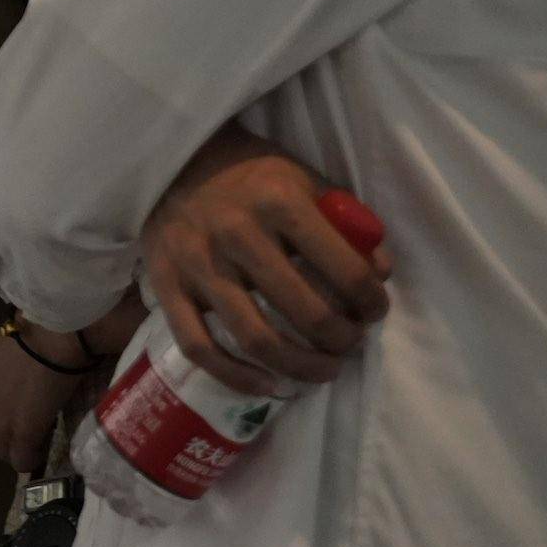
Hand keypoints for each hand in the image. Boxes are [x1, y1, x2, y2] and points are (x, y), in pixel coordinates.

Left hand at [0, 325, 91, 472]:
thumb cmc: (28, 334)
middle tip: (26, 430)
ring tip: (38, 439)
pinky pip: (22, 460)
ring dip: (19, 449)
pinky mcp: (21, 434)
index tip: (16, 413)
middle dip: (4, 438)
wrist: (49, 337)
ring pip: (3, 452)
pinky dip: (33, 459)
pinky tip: (43, 449)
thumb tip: (13, 386)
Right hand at [140, 127, 394, 396]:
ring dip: (301, 367)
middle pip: (305, 312)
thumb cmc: (249, 174)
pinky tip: (267, 385)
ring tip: (324, 370)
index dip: (371, 301)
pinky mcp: (166, 286)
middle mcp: (236, 234)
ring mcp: (197, 265)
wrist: (172, 161)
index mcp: (279, 202)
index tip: (375, 311)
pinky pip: (199, 347)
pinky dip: (236, 377)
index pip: (344, 270)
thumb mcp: (304, 179)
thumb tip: (380, 273)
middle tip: (350, 343)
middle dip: (341, 339)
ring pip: (256, 339)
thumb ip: (347, 222)